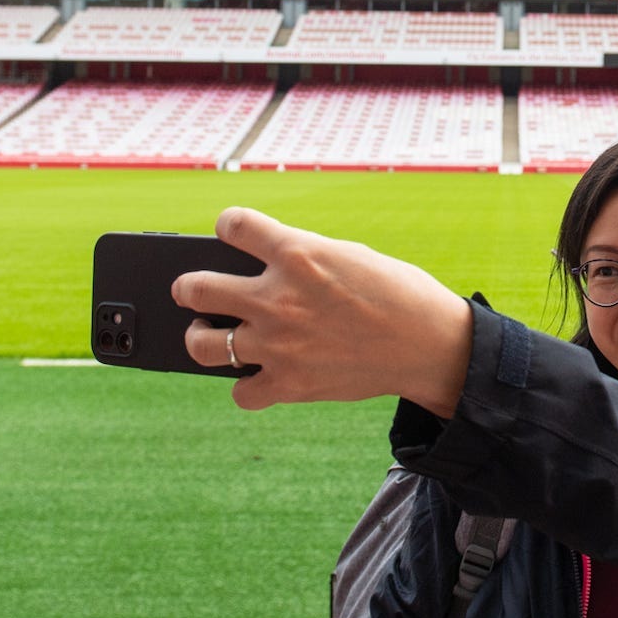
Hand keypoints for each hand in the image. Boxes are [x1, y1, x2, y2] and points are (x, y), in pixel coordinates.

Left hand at [176, 206, 474, 413]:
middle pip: (196, 288)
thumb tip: (259, 270)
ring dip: (201, 337)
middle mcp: (278, 297)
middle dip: (187, 288)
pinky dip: (246, 386)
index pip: (233, 224)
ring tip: (210, 333)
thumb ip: (299, 259)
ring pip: (201, 344)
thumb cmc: (395, 293)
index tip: (230, 232)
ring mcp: (278, 345)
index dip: (228, 226)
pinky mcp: (289, 385)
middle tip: (191, 291)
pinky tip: (257, 375)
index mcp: (297, 252)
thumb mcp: (346, 255)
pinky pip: (240, 393)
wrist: (431, 345)